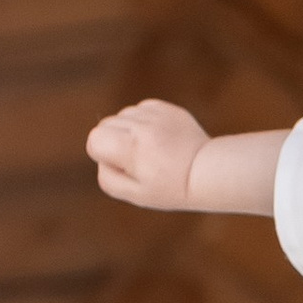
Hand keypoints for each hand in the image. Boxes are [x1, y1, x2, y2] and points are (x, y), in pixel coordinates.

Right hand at [88, 98, 211, 207]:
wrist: (207, 172)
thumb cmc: (169, 188)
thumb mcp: (134, 194)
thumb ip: (107, 177)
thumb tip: (101, 157)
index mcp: (131, 147)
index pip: (94, 139)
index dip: (102, 155)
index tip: (124, 165)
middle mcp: (142, 126)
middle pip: (105, 124)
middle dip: (113, 141)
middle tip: (139, 160)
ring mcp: (156, 113)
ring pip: (123, 115)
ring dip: (129, 130)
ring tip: (151, 149)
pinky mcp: (167, 108)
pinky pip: (141, 109)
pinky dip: (144, 122)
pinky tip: (159, 138)